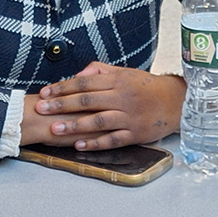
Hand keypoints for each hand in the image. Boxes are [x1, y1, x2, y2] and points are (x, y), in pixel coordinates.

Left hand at [23, 62, 186, 150]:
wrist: (176, 101)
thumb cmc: (147, 86)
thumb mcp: (125, 72)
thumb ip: (101, 71)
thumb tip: (79, 74)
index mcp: (118, 80)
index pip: (84, 83)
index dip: (63, 87)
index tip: (45, 92)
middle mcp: (122, 98)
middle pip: (87, 101)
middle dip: (61, 105)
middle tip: (41, 109)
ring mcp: (129, 117)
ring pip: (98, 121)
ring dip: (74, 125)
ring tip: (55, 128)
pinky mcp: (135, 133)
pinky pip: (113, 139)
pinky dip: (95, 143)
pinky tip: (79, 145)